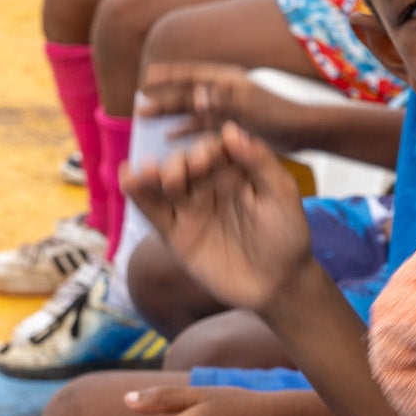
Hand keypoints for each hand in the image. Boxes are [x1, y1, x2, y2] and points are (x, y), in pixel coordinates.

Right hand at [122, 121, 314, 316]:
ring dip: (153, 174)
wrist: (278, 284)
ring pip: (164, 184)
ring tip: (147, 172)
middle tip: (185, 173)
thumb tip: (232, 130)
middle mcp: (209, 185)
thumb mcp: (281, 195)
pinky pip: (153, 211)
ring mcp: (191, 209)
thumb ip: (259, 162)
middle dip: (180, 163)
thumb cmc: (287, 236)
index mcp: (235, 171)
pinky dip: (138, 195)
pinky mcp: (176, 233)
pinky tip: (128, 177)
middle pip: (185, 163)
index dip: (206, 149)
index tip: (207, 158)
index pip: (214, 149)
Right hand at [139, 62, 310, 152]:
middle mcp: (227, 91)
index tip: (148, 79)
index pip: (193, 75)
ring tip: (148, 119)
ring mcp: (230, 108)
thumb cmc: (280, 117)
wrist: (304, 132)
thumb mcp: (250, 109)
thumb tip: (195, 96)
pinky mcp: (235, 125)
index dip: (169, 77)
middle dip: (165, 99)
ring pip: (194, 110)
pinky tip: (172, 136)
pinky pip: (205, 126)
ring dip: (172, 114)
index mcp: (229, 81)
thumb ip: (222, 103)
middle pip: (189, 93)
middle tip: (140, 106)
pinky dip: (188, 130)